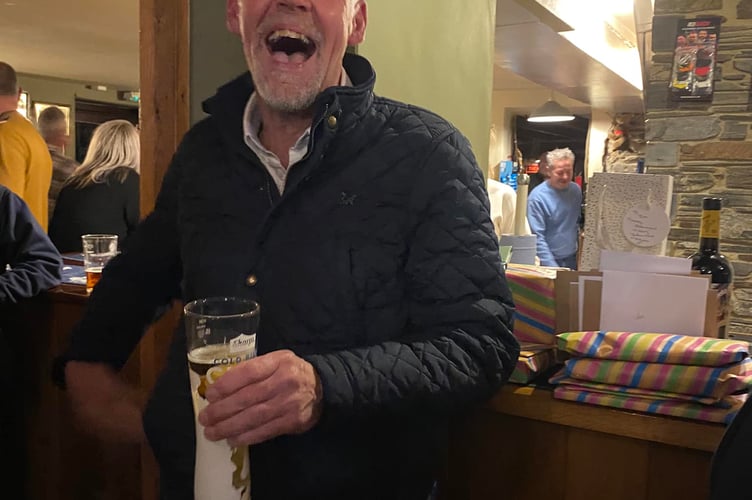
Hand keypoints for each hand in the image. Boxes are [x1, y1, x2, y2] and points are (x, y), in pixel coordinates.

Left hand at [198, 349, 322, 446]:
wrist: (322, 388)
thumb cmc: (292, 372)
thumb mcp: (276, 360)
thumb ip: (253, 368)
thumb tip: (220, 385)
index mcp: (278, 362)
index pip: (248, 372)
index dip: (226, 384)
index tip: (210, 395)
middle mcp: (284, 381)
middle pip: (247, 397)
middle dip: (222, 410)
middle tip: (204, 418)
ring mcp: (289, 403)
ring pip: (254, 417)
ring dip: (229, 426)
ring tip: (212, 432)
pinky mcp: (292, 421)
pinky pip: (265, 431)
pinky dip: (246, 436)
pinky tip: (232, 439)